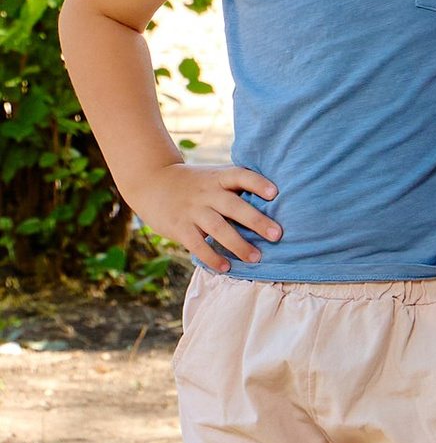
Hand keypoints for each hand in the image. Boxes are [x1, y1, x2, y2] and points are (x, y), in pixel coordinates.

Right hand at [130, 156, 281, 272]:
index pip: (240, 175)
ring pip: (218, 228)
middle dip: (256, 221)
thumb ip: (235, 186)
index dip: (257, 183)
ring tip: (256, 258)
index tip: (274, 193)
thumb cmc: (194, 183)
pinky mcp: (180, 227)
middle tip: (277, 235)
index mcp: (219, 177)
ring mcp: (193, 210)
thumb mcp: (213, 176)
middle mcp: (207, 193)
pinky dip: (212, 256)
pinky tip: (226, 267)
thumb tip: (273, 201)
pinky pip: (198, 244)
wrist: (151, 182)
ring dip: (238, 244)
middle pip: (234, 206)